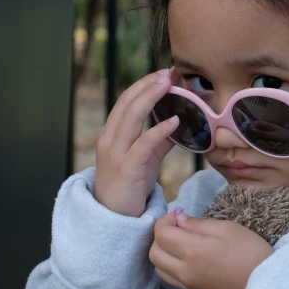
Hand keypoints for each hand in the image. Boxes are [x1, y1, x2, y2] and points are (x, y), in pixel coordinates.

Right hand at [94, 70, 179, 216]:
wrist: (113, 217)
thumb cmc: (129, 187)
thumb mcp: (145, 159)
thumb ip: (158, 142)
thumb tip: (177, 124)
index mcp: (113, 134)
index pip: (126, 100)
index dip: (145, 84)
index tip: (165, 73)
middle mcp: (110, 139)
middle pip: (127, 102)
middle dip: (148, 84)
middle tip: (169, 72)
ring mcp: (117, 152)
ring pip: (131, 116)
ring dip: (151, 97)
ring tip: (169, 84)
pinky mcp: (128, 168)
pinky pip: (144, 143)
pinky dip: (159, 130)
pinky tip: (175, 121)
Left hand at [150, 211, 272, 288]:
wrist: (266, 287)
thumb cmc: (251, 252)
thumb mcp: (228, 228)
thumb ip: (199, 224)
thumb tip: (179, 220)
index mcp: (192, 250)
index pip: (161, 233)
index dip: (165, 220)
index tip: (179, 215)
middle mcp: (183, 270)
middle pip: (154, 252)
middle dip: (161, 236)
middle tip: (178, 228)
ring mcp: (187, 285)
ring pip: (159, 268)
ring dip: (163, 253)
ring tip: (181, 244)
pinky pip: (170, 279)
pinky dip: (170, 266)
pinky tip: (186, 259)